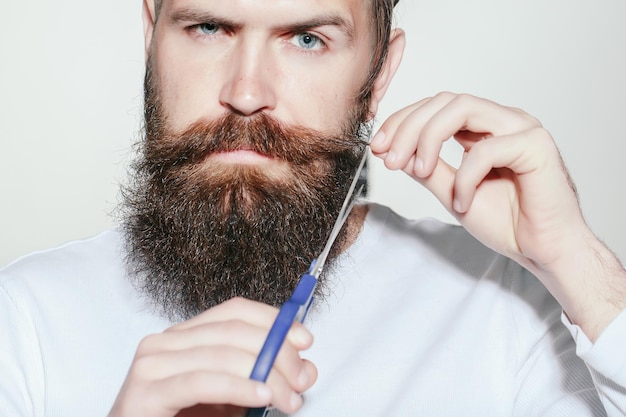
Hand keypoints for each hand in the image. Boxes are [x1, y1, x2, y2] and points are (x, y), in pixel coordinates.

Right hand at [108, 298, 316, 416]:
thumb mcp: (233, 399)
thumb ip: (265, 381)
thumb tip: (306, 369)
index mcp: (185, 336)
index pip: (234, 311)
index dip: (274, 320)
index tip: (304, 340)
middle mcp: (165, 342)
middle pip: (233, 330)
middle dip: (277, 352)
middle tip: (301, 379)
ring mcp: (152, 364)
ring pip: (223, 354)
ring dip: (266, 375)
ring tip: (288, 398)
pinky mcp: (145, 392)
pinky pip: (202, 382)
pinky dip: (238, 387)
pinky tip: (261, 397)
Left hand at [370, 92, 625, 338]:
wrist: (543, 251)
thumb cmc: (507, 222)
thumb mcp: (451, 192)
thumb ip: (428, 170)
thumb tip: (395, 152)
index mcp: (483, 128)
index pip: (436, 107)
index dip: (402, 122)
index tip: (379, 147)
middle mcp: (502, 121)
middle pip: (445, 101)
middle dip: (408, 127)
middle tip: (389, 158)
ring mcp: (521, 128)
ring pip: (463, 108)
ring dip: (429, 138)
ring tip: (417, 170)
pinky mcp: (535, 146)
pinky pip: (486, 149)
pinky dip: (465, 176)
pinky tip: (462, 202)